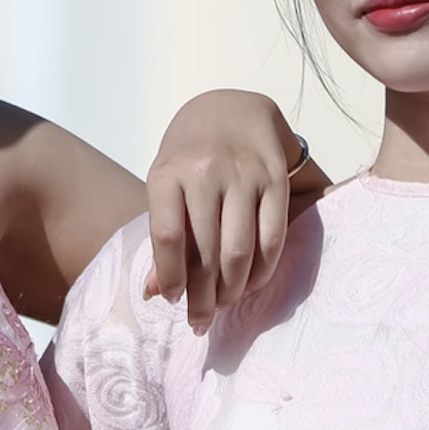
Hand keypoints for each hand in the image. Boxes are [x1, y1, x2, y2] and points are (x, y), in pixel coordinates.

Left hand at [146, 90, 330, 330]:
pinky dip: (262, 270)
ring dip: (232, 289)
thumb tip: (154, 294)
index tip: (173, 300)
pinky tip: (251, 284)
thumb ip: (162, 238)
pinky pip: (271, 238)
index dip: (170, 277)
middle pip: (205, 251)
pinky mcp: (275, 179)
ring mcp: (243, 175)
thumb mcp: (165, 186)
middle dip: (202, 295)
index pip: (167, 236)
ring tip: (224, 303)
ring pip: (239, 250)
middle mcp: (206, 172)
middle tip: (200, 320)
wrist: (231, 109)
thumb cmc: (189, 157)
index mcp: (168, 174)